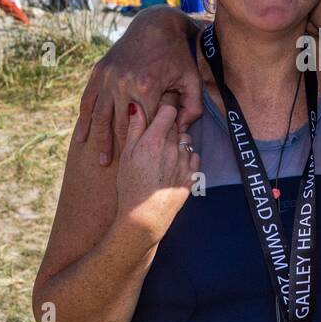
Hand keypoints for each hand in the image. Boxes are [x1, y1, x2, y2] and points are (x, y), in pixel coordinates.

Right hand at [75, 7, 200, 165]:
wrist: (155, 26)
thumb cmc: (177, 55)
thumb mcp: (191, 80)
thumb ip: (192, 108)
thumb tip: (182, 132)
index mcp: (147, 87)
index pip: (146, 125)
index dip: (148, 143)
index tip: (149, 160)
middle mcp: (123, 84)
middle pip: (122, 125)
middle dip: (123, 149)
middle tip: (124, 171)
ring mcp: (108, 78)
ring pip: (101, 117)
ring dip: (100, 141)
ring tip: (102, 162)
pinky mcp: (99, 73)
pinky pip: (89, 102)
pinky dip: (85, 121)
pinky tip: (82, 138)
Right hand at [114, 103, 199, 246]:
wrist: (144, 215)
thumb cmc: (130, 185)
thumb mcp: (126, 155)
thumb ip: (134, 128)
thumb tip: (136, 105)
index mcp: (154, 140)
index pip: (169, 110)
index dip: (165, 107)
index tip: (159, 111)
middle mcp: (172, 148)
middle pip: (177, 124)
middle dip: (169, 125)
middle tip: (157, 135)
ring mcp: (185, 162)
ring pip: (186, 139)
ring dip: (177, 141)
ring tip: (163, 153)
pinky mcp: (192, 175)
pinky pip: (194, 156)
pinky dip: (186, 156)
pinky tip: (173, 164)